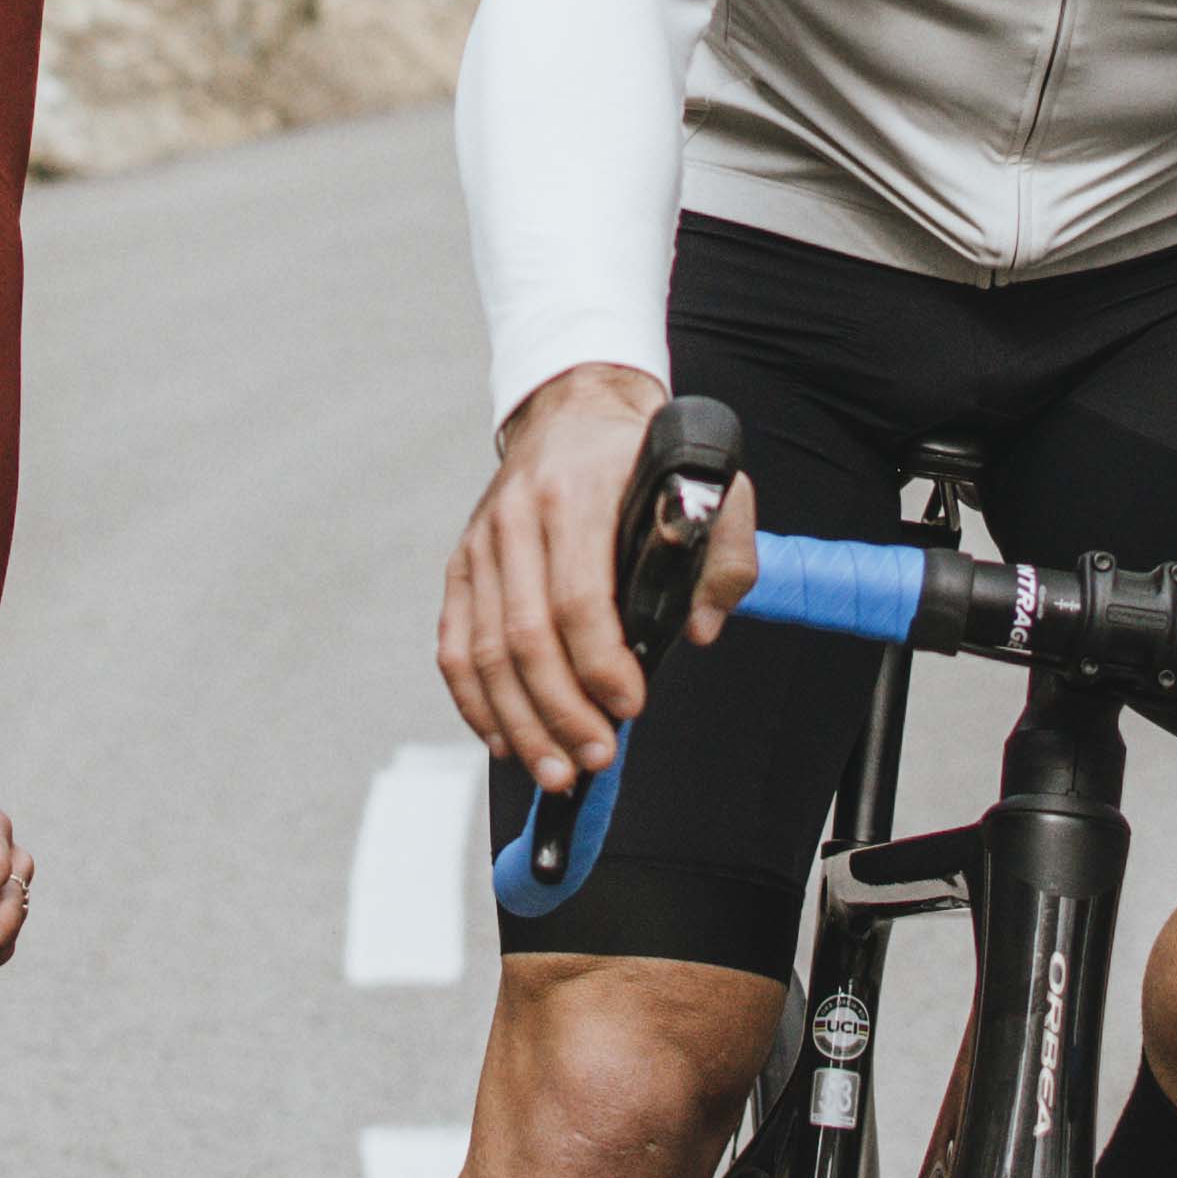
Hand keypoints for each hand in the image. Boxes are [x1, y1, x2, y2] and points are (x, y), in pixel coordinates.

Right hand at [434, 362, 761, 794]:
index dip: (601, 662)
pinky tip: (506, 739)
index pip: (578, 594)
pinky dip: (475, 701)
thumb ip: (722, 552)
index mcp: (576, 492)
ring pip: (483, 650)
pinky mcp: (462, 565)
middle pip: (525, 635)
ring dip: (519, 721)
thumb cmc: (641, 455)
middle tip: (596, 757)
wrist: (573, 407)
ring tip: (556, 770)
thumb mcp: (705, 485)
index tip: (630, 705)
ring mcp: (481, 542)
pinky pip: (454, 645)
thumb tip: (697, 629)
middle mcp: (516, 517)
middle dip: (560, 710)